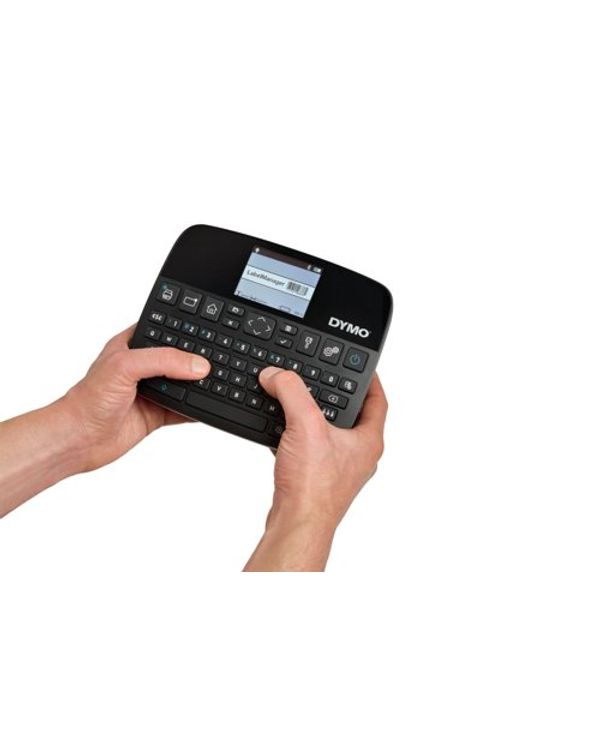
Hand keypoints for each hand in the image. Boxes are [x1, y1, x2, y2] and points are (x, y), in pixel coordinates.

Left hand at [0, 325, 210, 516]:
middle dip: (197, 359)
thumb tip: (197, 364)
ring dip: (200, 384)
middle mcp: (144, 367)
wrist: (79, 440)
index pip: (164, 330)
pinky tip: (210, 403)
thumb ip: (163, 361)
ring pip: (185, 384)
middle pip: (179, 358)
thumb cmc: (88, 399)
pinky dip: (199, 408)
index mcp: (132, 345)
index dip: (184, 329)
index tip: (208, 330)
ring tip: (220, 378)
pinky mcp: (157, 414)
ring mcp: (152, 391)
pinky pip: (185, 409)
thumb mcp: (125, 366)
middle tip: (218, 356)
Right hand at [244, 369, 387, 570]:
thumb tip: (277, 375)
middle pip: (352, 414)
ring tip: (299, 400)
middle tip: (324, 379)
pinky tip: (282, 430)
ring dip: (314, 417)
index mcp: (368, 440)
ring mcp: (339, 468)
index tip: (358, 364)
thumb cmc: (314, 487)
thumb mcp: (305, 425)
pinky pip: (310, 449)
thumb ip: (291, 392)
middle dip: (336, 396)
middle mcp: (358, 455)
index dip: (370, 378)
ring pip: (329, 432)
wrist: (297, 524)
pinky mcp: (318, 478)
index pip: (378, 399)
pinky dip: (298, 436)